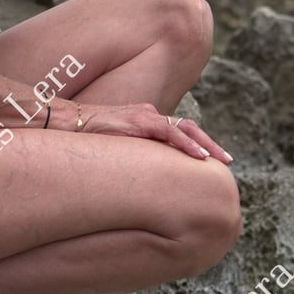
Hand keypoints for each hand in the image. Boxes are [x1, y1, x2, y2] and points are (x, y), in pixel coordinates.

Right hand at [79, 102, 231, 163]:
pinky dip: (187, 144)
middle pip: (188, 127)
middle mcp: (149, 115)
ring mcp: (144, 117)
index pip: (178, 130)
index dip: (197, 144)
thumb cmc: (85, 139)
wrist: (65, 124)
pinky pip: (170, 131)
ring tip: (221, 160)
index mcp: (145, 121)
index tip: (212, 160)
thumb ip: (132, 155)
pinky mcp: (139, 122)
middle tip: (228, 161)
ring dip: (205, 145)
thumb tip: (142, 178)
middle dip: (210, 144)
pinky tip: (200, 157)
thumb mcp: (114, 149)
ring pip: (184, 128)